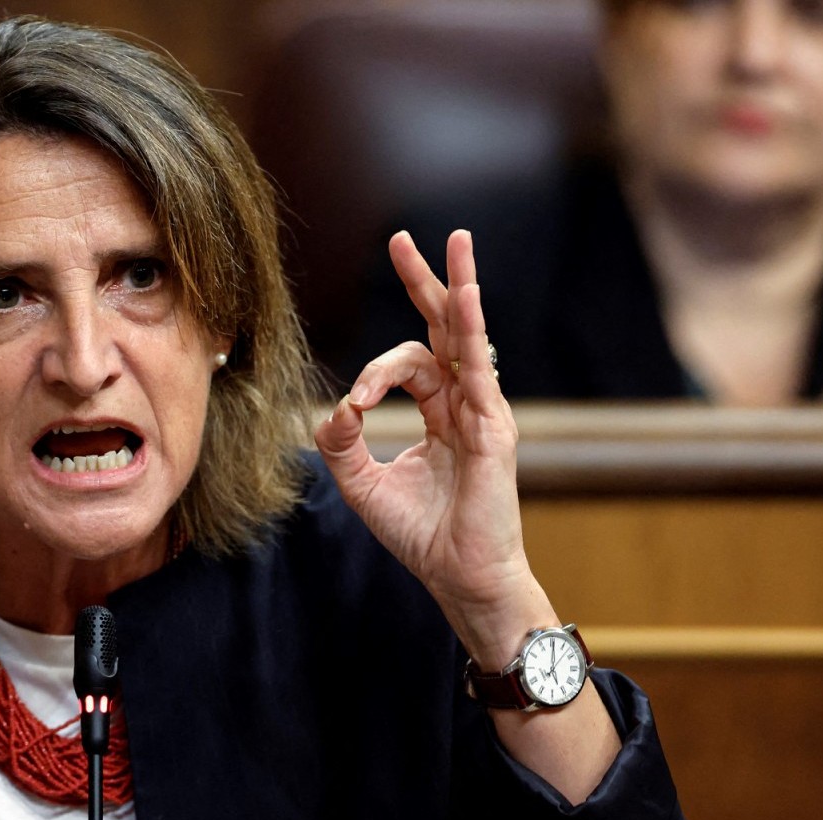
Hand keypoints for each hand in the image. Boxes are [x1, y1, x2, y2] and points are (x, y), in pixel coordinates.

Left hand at [313, 230, 552, 669]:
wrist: (459, 577)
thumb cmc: (422, 536)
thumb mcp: (362, 486)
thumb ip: (340, 444)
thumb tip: (329, 408)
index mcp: (440, 414)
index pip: (411, 363)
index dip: (374, 374)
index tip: (353, 406)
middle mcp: (465, 405)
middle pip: (443, 330)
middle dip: (425, 282)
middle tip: (402, 240)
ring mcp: (484, 412)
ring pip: (465, 338)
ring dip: (456, 288)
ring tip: (454, 242)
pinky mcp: (493, 427)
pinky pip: (481, 368)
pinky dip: (471, 328)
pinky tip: (464, 296)